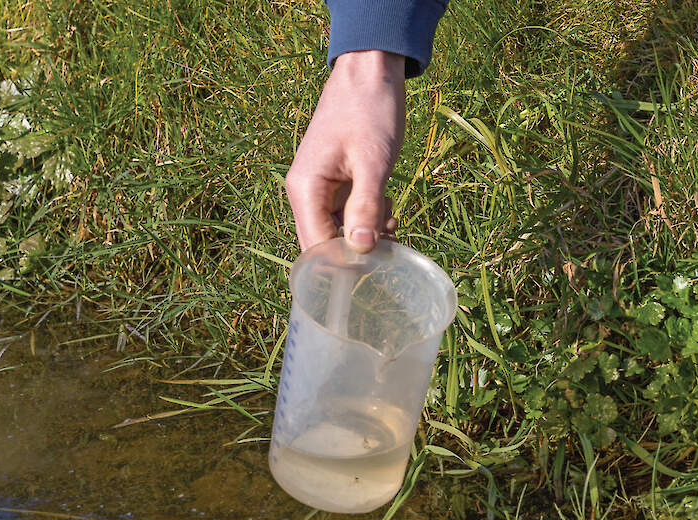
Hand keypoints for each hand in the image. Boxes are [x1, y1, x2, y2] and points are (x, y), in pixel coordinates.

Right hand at [285, 51, 404, 252]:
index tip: (376, 270)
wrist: (370, 72)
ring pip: (339, 232)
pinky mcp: (336, 183)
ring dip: (367, 233)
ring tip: (393, 217)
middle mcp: (305, 193)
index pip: (315, 248)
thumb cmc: (370, 111)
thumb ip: (365, 207)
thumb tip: (359, 250)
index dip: (343, 266)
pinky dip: (368, 217)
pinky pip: (348, 215)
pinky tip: (387, 204)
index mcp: (304, 189)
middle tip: (392, 241)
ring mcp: (320, 189)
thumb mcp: (373, 162)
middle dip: (358, 250)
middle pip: (325, 244)